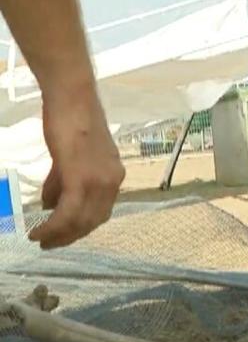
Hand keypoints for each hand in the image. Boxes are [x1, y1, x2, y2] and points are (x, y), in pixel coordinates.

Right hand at [28, 91, 124, 248]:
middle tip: (48, 243)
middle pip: (93, 221)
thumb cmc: (70, 121)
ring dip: (60, 234)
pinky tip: (40, 231)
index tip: (62, 235)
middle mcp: (113, 182)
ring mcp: (100, 181)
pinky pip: (69, 213)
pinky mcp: (82, 178)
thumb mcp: (70, 157)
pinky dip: (54, 226)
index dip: (80, 227)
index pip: (100, 211)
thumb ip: (62, 181)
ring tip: (40, 239)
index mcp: (114, 177)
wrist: (72, 98)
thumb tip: (51, 204)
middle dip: (69, 236)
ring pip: (81, 221)